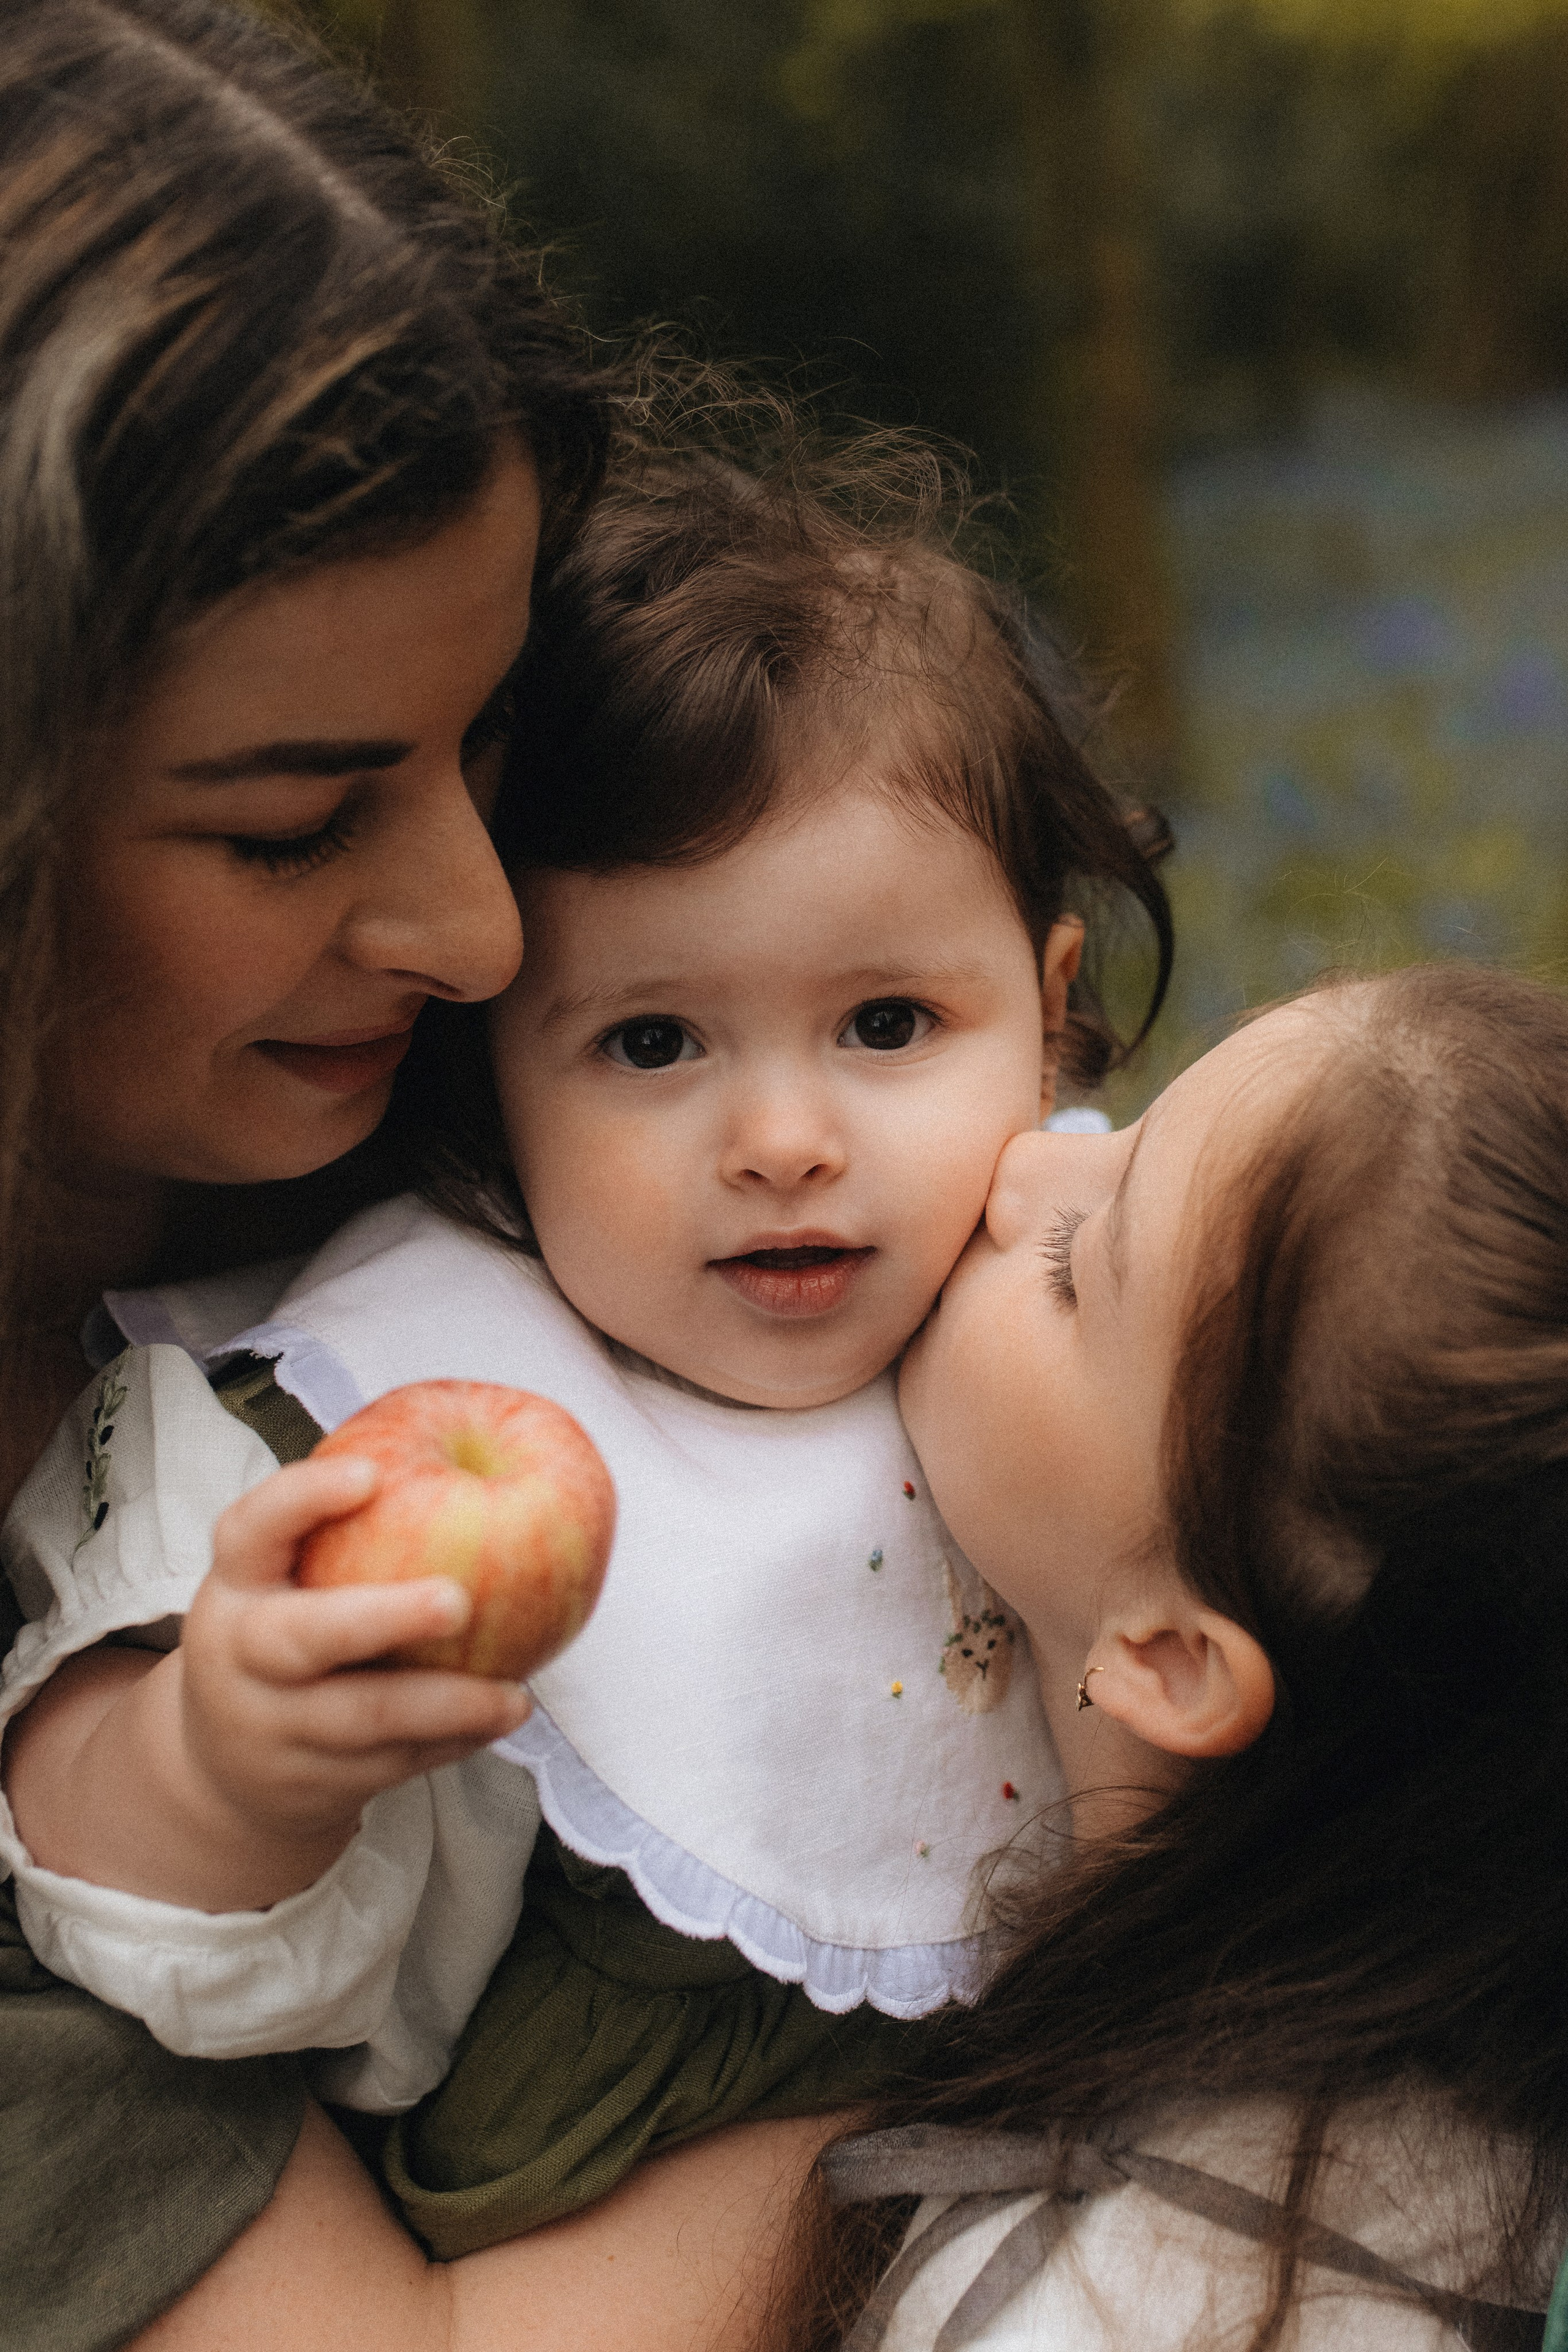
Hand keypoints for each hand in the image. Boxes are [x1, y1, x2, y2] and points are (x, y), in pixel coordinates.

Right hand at [176, 1456, 530, 1873]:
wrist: (220, 1767)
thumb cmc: (281, 1632)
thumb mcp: (281, 1577)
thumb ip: (342, 1528)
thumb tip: (470, 1444)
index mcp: (235, 1583)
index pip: (251, 1528)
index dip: (305, 1498)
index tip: (370, 1472)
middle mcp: (242, 1654)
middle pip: (303, 1638)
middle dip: (383, 1619)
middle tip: (458, 1600)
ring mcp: (273, 1727)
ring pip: (362, 1720)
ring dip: (448, 1707)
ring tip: (513, 1697)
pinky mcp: (312, 1782)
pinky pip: (392, 1764)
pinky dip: (450, 1744)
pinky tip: (498, 1719)